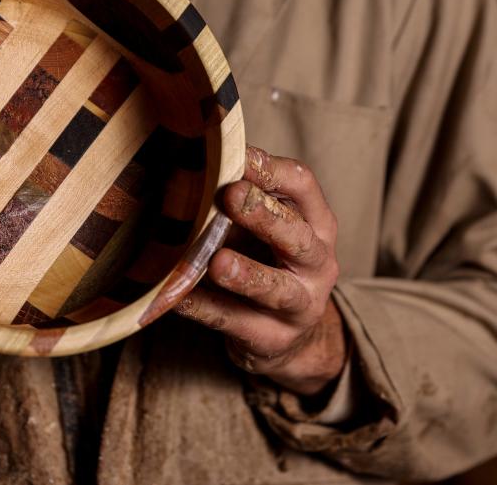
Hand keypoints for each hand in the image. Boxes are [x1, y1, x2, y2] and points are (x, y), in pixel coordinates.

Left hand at [175, 146, 345, 395]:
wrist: (290, 337)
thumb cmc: (266, 262)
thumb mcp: (263, 227)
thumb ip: (238, 199)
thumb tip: (192, 162)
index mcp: (316, 222)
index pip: (302, 185)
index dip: (270, 169)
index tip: (236, 157)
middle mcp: (317, 262)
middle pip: (298, 235)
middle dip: (264, 215)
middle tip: (231, 195)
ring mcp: (301, 304)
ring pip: (278, 289)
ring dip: (247, 274)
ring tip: (218, 262)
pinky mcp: (273, 339)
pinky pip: (236, 323)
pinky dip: (206, 309)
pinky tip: (179, 297)